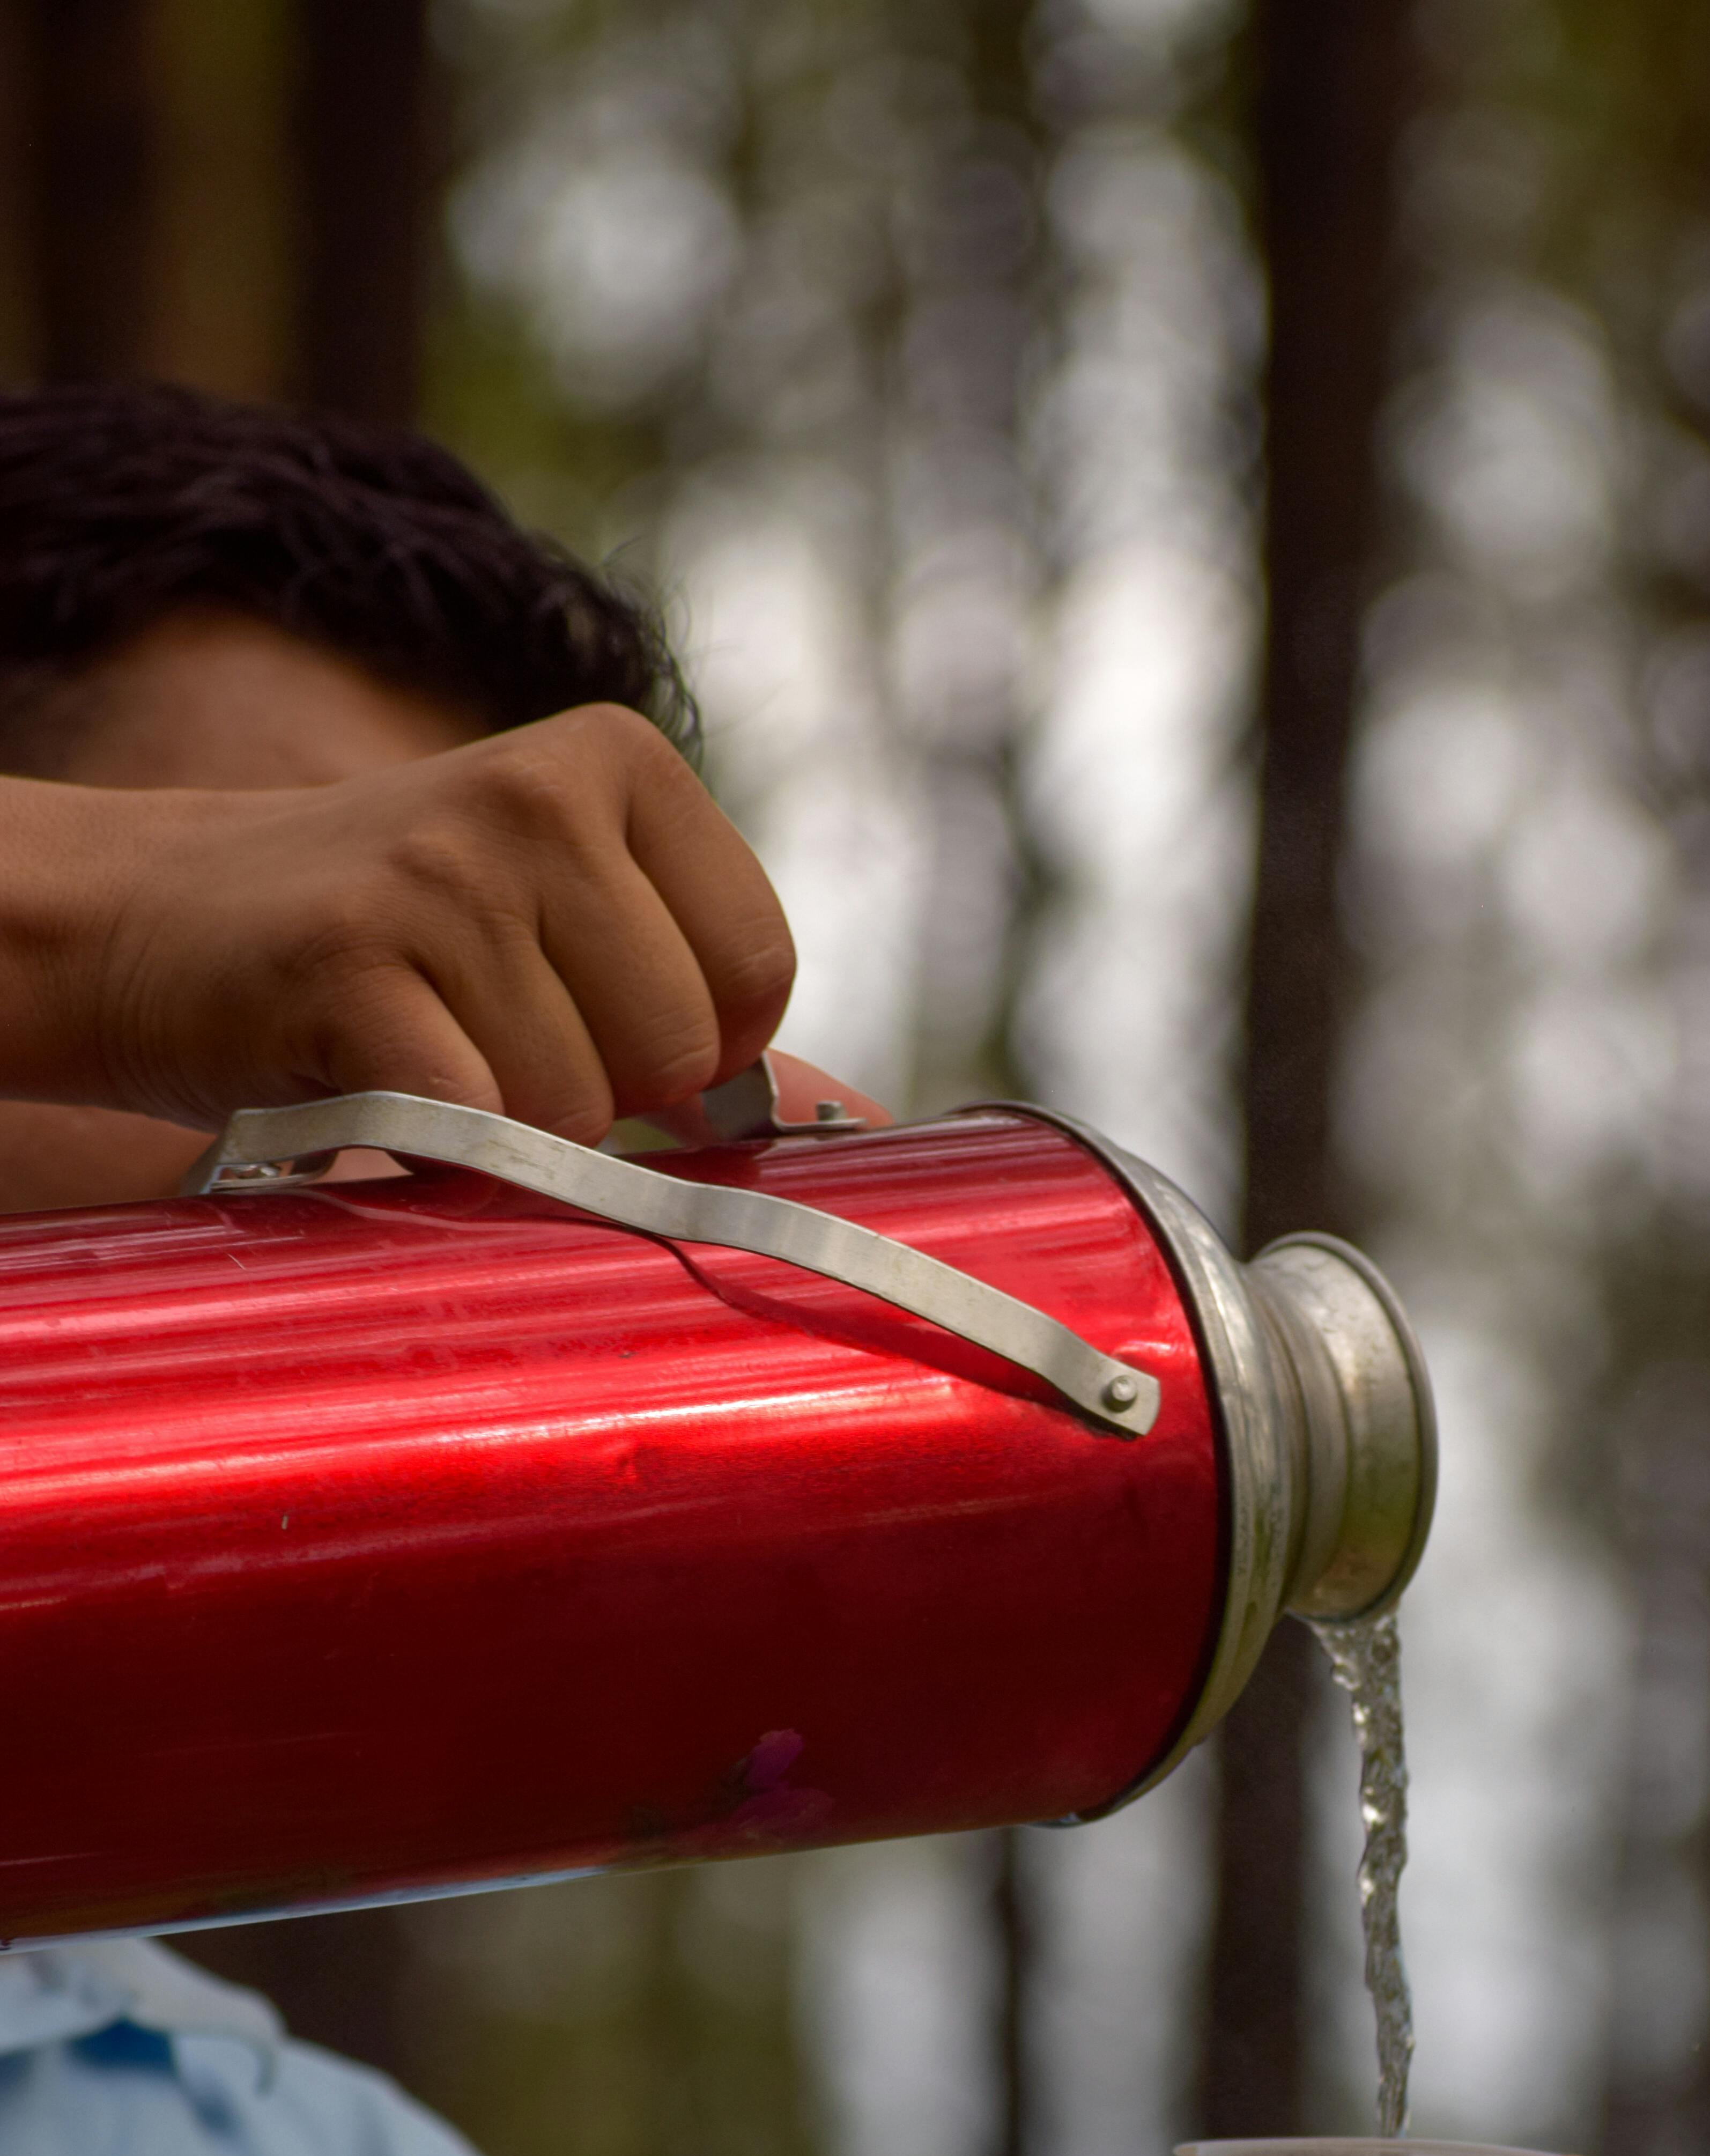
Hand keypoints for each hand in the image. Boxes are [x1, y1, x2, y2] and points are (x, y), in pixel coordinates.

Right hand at [21, 703, 793, 1142]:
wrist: (155, 923)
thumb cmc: (391, 952)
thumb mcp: (561, 925)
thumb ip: (704, 1007)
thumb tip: (861, 1122)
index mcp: (616, 764)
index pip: (759, 969)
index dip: (693, 1047)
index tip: (598, 1022)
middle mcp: (537, 792)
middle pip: (676, 1050)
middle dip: (598, 1093)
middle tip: (488, 1037)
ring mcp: (442, 871)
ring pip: (576, 1103)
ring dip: (505, 1123)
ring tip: (426, 1049)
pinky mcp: (354, 963)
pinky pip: (478, 1122)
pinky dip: (437, 1143)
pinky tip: (379, 1081)